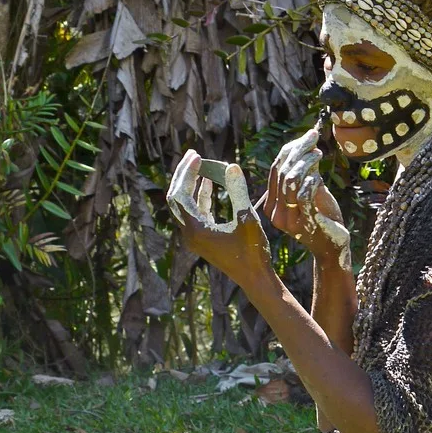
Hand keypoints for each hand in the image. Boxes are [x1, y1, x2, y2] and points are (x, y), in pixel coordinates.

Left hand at [166, 150, 272, 288]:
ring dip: (191, 184)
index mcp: (196, 230)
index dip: (187, 173)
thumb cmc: (253, 252)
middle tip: (193, 154)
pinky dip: (200, 196)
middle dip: (184, 175)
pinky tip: (209, 183)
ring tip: (200, 164)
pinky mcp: (202, 238)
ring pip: (184, 205)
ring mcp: (195, 236)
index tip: (198, 156)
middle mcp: (190, 233)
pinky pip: (195, 212)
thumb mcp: (248, 218)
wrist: (255, 278)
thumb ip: (238, 192)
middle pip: (176, 198)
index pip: (180, 195)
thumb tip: (232, 166)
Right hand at [263, 128, 350, 270]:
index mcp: (272, 205)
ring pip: (291, 180)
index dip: (290, 150)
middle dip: (299, 150)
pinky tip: (318, 174)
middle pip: (282, 172)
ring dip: (305, 162)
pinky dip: (310, 180)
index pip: (276, 171)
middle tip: (315, 138)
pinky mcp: (306, 221)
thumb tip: (306, 145)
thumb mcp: (312, 190)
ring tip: (318, 153)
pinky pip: (303, 194)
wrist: (334, 245)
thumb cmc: (324, 217)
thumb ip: (306, 172)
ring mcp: (289, 219)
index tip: (308, 136)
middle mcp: (276, 213)